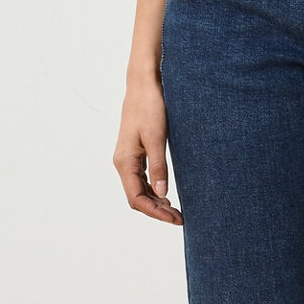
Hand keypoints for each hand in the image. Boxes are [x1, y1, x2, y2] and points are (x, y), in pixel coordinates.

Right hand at [114, 70, 181, 223]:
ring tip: (176, 210)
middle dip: (157, 211)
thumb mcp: (157, 138)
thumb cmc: (150, 107)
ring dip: (156, 202)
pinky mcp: (135, 153)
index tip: (175, 219)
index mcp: (125, 162)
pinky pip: (142, 179)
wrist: (143, 85)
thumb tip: (162, 194)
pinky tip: (166, 194)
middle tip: (180, 218)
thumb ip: (159, 167)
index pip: (136, 198)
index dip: (155, 212)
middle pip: (137, 197)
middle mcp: (123, 163)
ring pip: (139, 190)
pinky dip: (154, 190)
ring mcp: (128, 158)